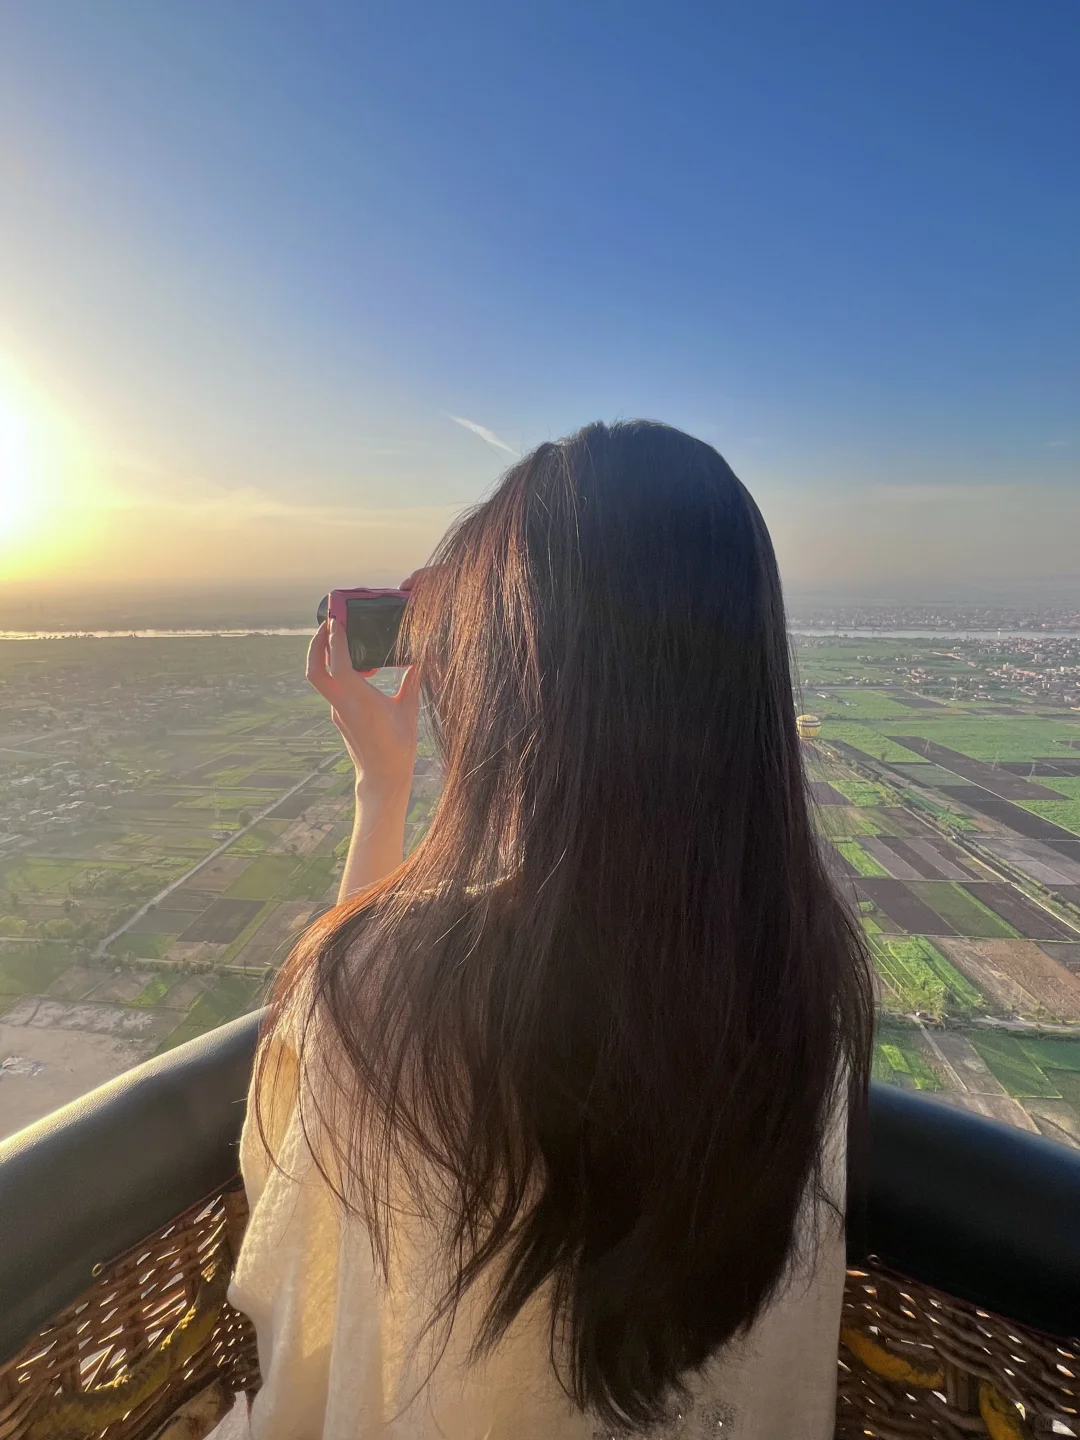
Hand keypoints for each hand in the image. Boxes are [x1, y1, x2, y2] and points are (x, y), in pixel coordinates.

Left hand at [306, 613, 420, 799]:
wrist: (382, 777)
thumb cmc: (399, 746)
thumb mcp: (409, 710)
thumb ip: (412, 682)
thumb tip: (419, 659)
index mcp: (361, 702)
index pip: (339, 665)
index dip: (335, 641)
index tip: (337, 621)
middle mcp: (343, 705)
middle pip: (315, 669)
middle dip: (317, 644)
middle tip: (328, 625)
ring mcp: (338, 711)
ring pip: (322, 678)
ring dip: (328, 656)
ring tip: (348, 642)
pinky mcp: (339, 716)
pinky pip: (334, 687)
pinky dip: (340, 672)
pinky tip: (361, 669)